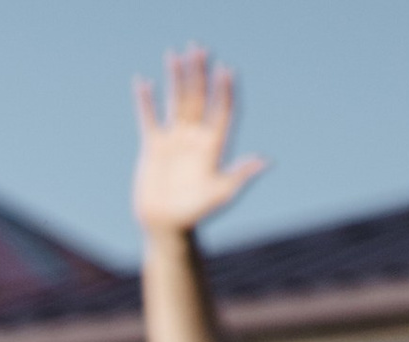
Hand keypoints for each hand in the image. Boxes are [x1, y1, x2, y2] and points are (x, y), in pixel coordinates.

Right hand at [133, 47, 267, 241]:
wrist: (167, 226)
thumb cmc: (196, 213)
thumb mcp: (221, 194)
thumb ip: (240, 175)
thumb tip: (265, 161)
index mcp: (213, 145)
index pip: (221, 110)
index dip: (224, 91)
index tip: (226, 71)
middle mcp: (195, 136)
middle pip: (199, 98)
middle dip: (199, 74)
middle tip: (199, 48)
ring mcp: (174, 139)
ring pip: (176, 101)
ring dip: (175, 78)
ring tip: (175, 54)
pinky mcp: (154, 146)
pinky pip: (149, 118)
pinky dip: (145, 102)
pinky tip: (143, 82)